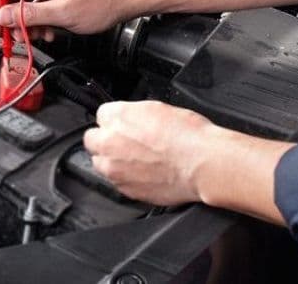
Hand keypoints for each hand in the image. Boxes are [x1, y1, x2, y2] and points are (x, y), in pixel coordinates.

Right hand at [0, 0, 139, 39]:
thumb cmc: (104, 1)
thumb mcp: (62, 14)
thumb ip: (29, 15)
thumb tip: (3, 16)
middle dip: (16, 18)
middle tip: (16, 37)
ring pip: (31, 0)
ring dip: (30, 20)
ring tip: (37, 36)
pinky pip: (44, 0)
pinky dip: (43, 17)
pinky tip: (49, 30)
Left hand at [83, 101, 216, 205]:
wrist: (204, 164)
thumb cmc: (189, 136)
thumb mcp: (158, 109)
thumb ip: (133, 114)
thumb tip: (129, 120)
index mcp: (117, 117)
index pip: (101, 115)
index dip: (115, 121)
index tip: (124, 125)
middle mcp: (109, 142)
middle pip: (93, 140)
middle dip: (106, 140)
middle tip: (125, 143)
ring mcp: (114, 168)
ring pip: (100, 163)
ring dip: (112, 160)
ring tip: (136, 160)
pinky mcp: (124, 188)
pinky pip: (116, 182)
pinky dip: (126, 178)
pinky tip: (144, 173)